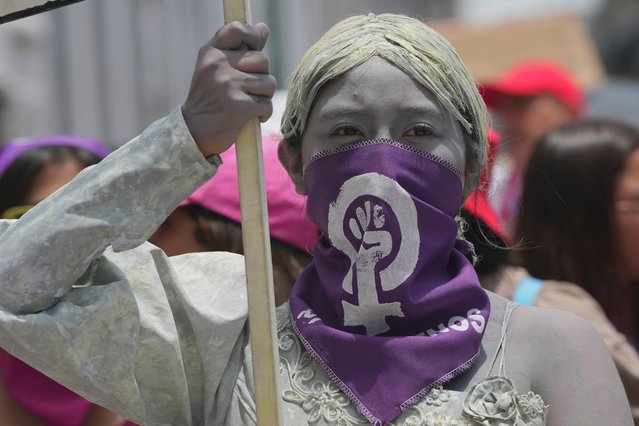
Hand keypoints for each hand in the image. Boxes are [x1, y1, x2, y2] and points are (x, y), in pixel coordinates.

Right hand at [182, 22, 275, 156]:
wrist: (194, 132)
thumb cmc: (210, 99)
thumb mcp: (217, 68)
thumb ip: (241, 49)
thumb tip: (263, 28)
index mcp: (211, 52)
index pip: (237, 29)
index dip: (252, 37)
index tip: (253, 50)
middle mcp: (218, 65)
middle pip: (263, 60)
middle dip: (262, 76)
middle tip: (249, 90)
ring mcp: (228, 85)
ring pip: (269, 83)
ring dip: (264, 97)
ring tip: (249, 103)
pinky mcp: (238, 106)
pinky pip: (267, 104)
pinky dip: (263, 113)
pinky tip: (251, 117)